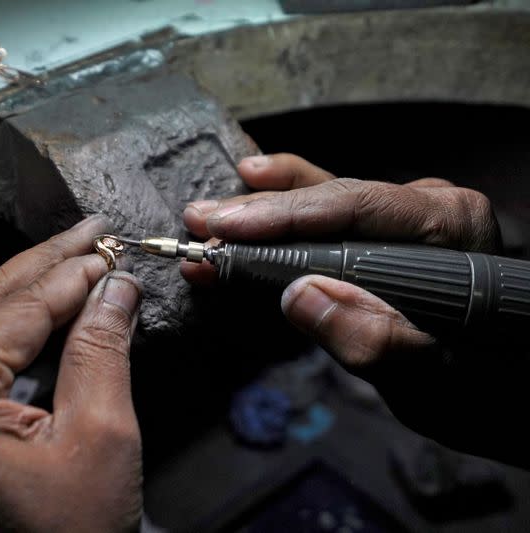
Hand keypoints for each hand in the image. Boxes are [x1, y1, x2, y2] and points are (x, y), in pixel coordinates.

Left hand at [0, 215, 143, 531]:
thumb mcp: (98, 442)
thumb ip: (102, 349)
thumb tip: (114, 288)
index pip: (16, 307)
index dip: (72, 272)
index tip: (108, 246)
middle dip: (43, 269)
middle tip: (87, 234)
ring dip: (18, 297)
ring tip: (67, 263)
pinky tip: (29, 314)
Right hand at [181, 154, 529, 465]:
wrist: (514, 396)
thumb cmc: (490, 392)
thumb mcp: (437, 383)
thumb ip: (377, 340)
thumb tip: (299, 296)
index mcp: (451, 229)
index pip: (351, 207)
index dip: (280, 217)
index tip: (225, 232)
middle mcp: (431, 210)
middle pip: (331, 199)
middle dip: (260, 214)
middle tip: (200, 223)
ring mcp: (412, 219)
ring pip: (326, 200)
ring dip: (264, 208)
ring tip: (212, 213)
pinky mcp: (395, 238)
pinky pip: (333, 213)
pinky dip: (287, 206)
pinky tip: (257, 180)